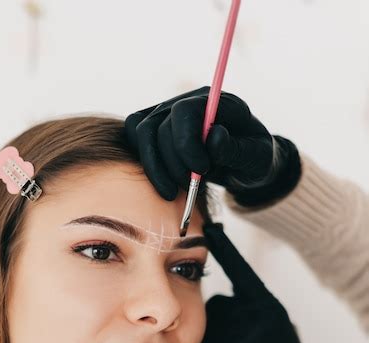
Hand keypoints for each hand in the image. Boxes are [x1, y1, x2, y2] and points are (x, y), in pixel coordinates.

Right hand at [124, 86, 301, 206]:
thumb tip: (214, 137)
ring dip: (156, 168)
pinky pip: (134, 138)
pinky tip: (163, 182)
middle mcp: (187, 101)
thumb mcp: (257, 158)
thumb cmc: (254, 160)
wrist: (243, 166)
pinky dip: (145, 163)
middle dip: (174, 164)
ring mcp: (167, 113)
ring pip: (142, 133)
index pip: (186, 111)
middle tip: (192, 187)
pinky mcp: (154, 128)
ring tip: (175, 191)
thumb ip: (237, 149)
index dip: (186, 144)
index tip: (201, 171)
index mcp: (217, 102)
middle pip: (160, 126)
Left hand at [194, 222, 325, 342]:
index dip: (225, 250)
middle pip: (222, 302)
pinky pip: (208, 342)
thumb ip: (252, 309)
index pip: (242, 271)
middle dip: (226, 318)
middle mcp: (253, 317)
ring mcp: (236, 336)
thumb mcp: (277, 329)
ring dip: (219, 334)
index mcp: (269, 307)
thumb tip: (225, 296)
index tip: (210, 230)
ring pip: (213, 323)